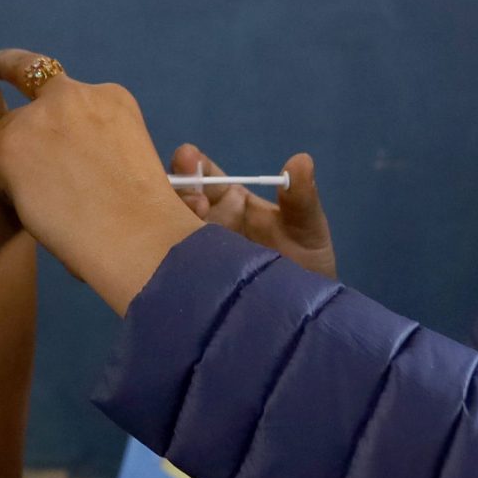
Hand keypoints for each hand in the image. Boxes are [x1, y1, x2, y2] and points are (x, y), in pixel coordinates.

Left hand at [0, 51, 202, 312]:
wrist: (138, 237)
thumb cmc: (147, 217)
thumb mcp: (136, 157)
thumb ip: (98, 140)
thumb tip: (59, 156)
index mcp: (109, 97)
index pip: (53, 79)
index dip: (23, 74)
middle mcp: (73, 95)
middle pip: (25, 109)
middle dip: (21, 136)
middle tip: (22, 167)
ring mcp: (39, 117)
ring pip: (5, 137)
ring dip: (14, 166)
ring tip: (46, 205)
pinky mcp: (9, 146)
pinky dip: (1, 189)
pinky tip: (31, 210)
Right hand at [169, 145, 336, 279]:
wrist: (303, 320)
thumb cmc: (305, 268)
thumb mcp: (307, 228)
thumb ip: (301, 197)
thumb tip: (301, 159)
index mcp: (229, 201)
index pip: (202, 175)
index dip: (192, 164)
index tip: (190, 157)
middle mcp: (205, 224)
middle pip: (176, 199)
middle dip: (181, 192)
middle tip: (199, 201)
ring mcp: (194, 255)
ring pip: (170, 231)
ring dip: (175, 222)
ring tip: (199, 224)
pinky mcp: (188, 283)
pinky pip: (171, 267)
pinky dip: (171, 258)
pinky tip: (184, 260)